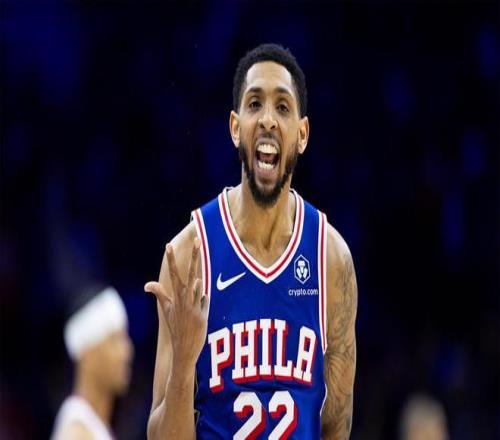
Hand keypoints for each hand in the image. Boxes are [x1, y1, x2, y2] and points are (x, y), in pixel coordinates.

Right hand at [145, 238, 208, 370]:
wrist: (183, 350)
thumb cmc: (175, 327)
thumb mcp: (166, 310)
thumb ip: (160, 295)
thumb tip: (146, 284)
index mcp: (175, 297)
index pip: (173, 274)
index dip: (171, 259)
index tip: (169, 245)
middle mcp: (184, 300)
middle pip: (192, 273)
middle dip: (195, 256)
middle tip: (198, 240)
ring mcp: (194, 307)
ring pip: (200, 287)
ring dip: (197, 290)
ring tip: (189, 309)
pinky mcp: (203, 315)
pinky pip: (206, 301)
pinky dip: (203, 303)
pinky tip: (198, 313)